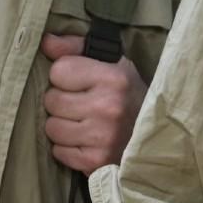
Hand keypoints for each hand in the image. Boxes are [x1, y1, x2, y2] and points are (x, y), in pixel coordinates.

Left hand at [39, 34, 145, 173]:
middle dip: (62, 102)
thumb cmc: (129, 96)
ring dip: (63, 126)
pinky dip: (68, 149)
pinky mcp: (95, 161)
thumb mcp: (113, 64)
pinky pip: (58, 152)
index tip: (80, 83)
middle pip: (51, 100)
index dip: (65, 76)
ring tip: (83, 124)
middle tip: (81, 105)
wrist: (158, 138)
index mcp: (113, 78)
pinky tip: (85, 142)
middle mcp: (108, 107)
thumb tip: (45, 41)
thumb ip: (76, 48)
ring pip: (52, 128)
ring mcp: (102, 137)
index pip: (58, 70)